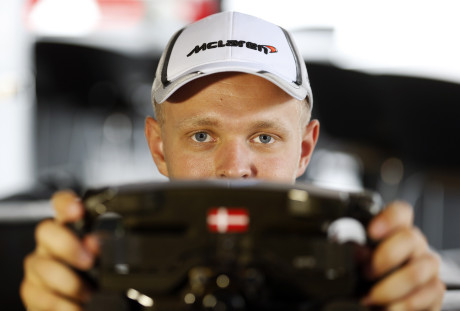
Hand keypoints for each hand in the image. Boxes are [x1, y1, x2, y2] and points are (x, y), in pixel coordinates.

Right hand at [21, 191, 98, 310]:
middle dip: (67, 245)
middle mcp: (51, 244)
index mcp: (71, 230)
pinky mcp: (32, 291)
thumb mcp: (105, 259)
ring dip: (67, 281)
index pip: (62, 205)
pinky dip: (58, 303)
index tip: (77, 211)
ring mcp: (39, 267)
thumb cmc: (95, 278)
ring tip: (88, 293)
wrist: (80, 305)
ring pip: (41, 265)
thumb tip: (100, 243)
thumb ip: (102, 248)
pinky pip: (36, 294)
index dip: (65, 203)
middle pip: (46, 231)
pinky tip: (73, 307)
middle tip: (89, 262)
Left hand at [363, 201, 444, 309]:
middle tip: (364, 273)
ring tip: (369, 298)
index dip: (389, 218)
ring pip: (416, 272)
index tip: (371, 232)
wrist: (379, 304)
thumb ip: (357, 252)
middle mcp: (414, 245)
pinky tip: (388, 308)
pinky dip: (402, 305)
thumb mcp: (356, 262)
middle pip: (410, 238)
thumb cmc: (365, 278)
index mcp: (393, 232)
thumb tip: (355, 249)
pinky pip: (426, 295)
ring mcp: (427, 267)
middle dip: (384, 258)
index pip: (400, 212)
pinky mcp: (434, 290)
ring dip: (388, 289)